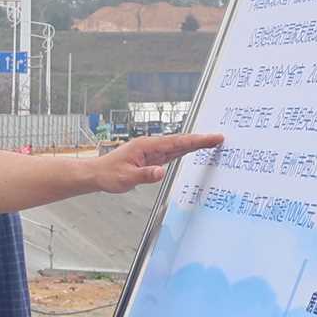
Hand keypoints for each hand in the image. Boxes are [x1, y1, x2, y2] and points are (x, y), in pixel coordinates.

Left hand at [89, 131, 221, 193]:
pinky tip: (192, 150)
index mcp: (147, 146)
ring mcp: (151, 151)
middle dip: (200, 140)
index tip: (212, 138)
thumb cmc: (108, 174)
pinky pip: (171, 153)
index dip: (196, 140)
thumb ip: (145, 175)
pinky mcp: (150, 158)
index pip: (177, 142)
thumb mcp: (126, 178)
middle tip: (219, 138)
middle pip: (180, 141)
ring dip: (194, 144)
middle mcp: (151, 146)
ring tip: (212, 142)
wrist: (96, 174)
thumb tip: (161, 172)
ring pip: (177, 146)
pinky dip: (183, 151)